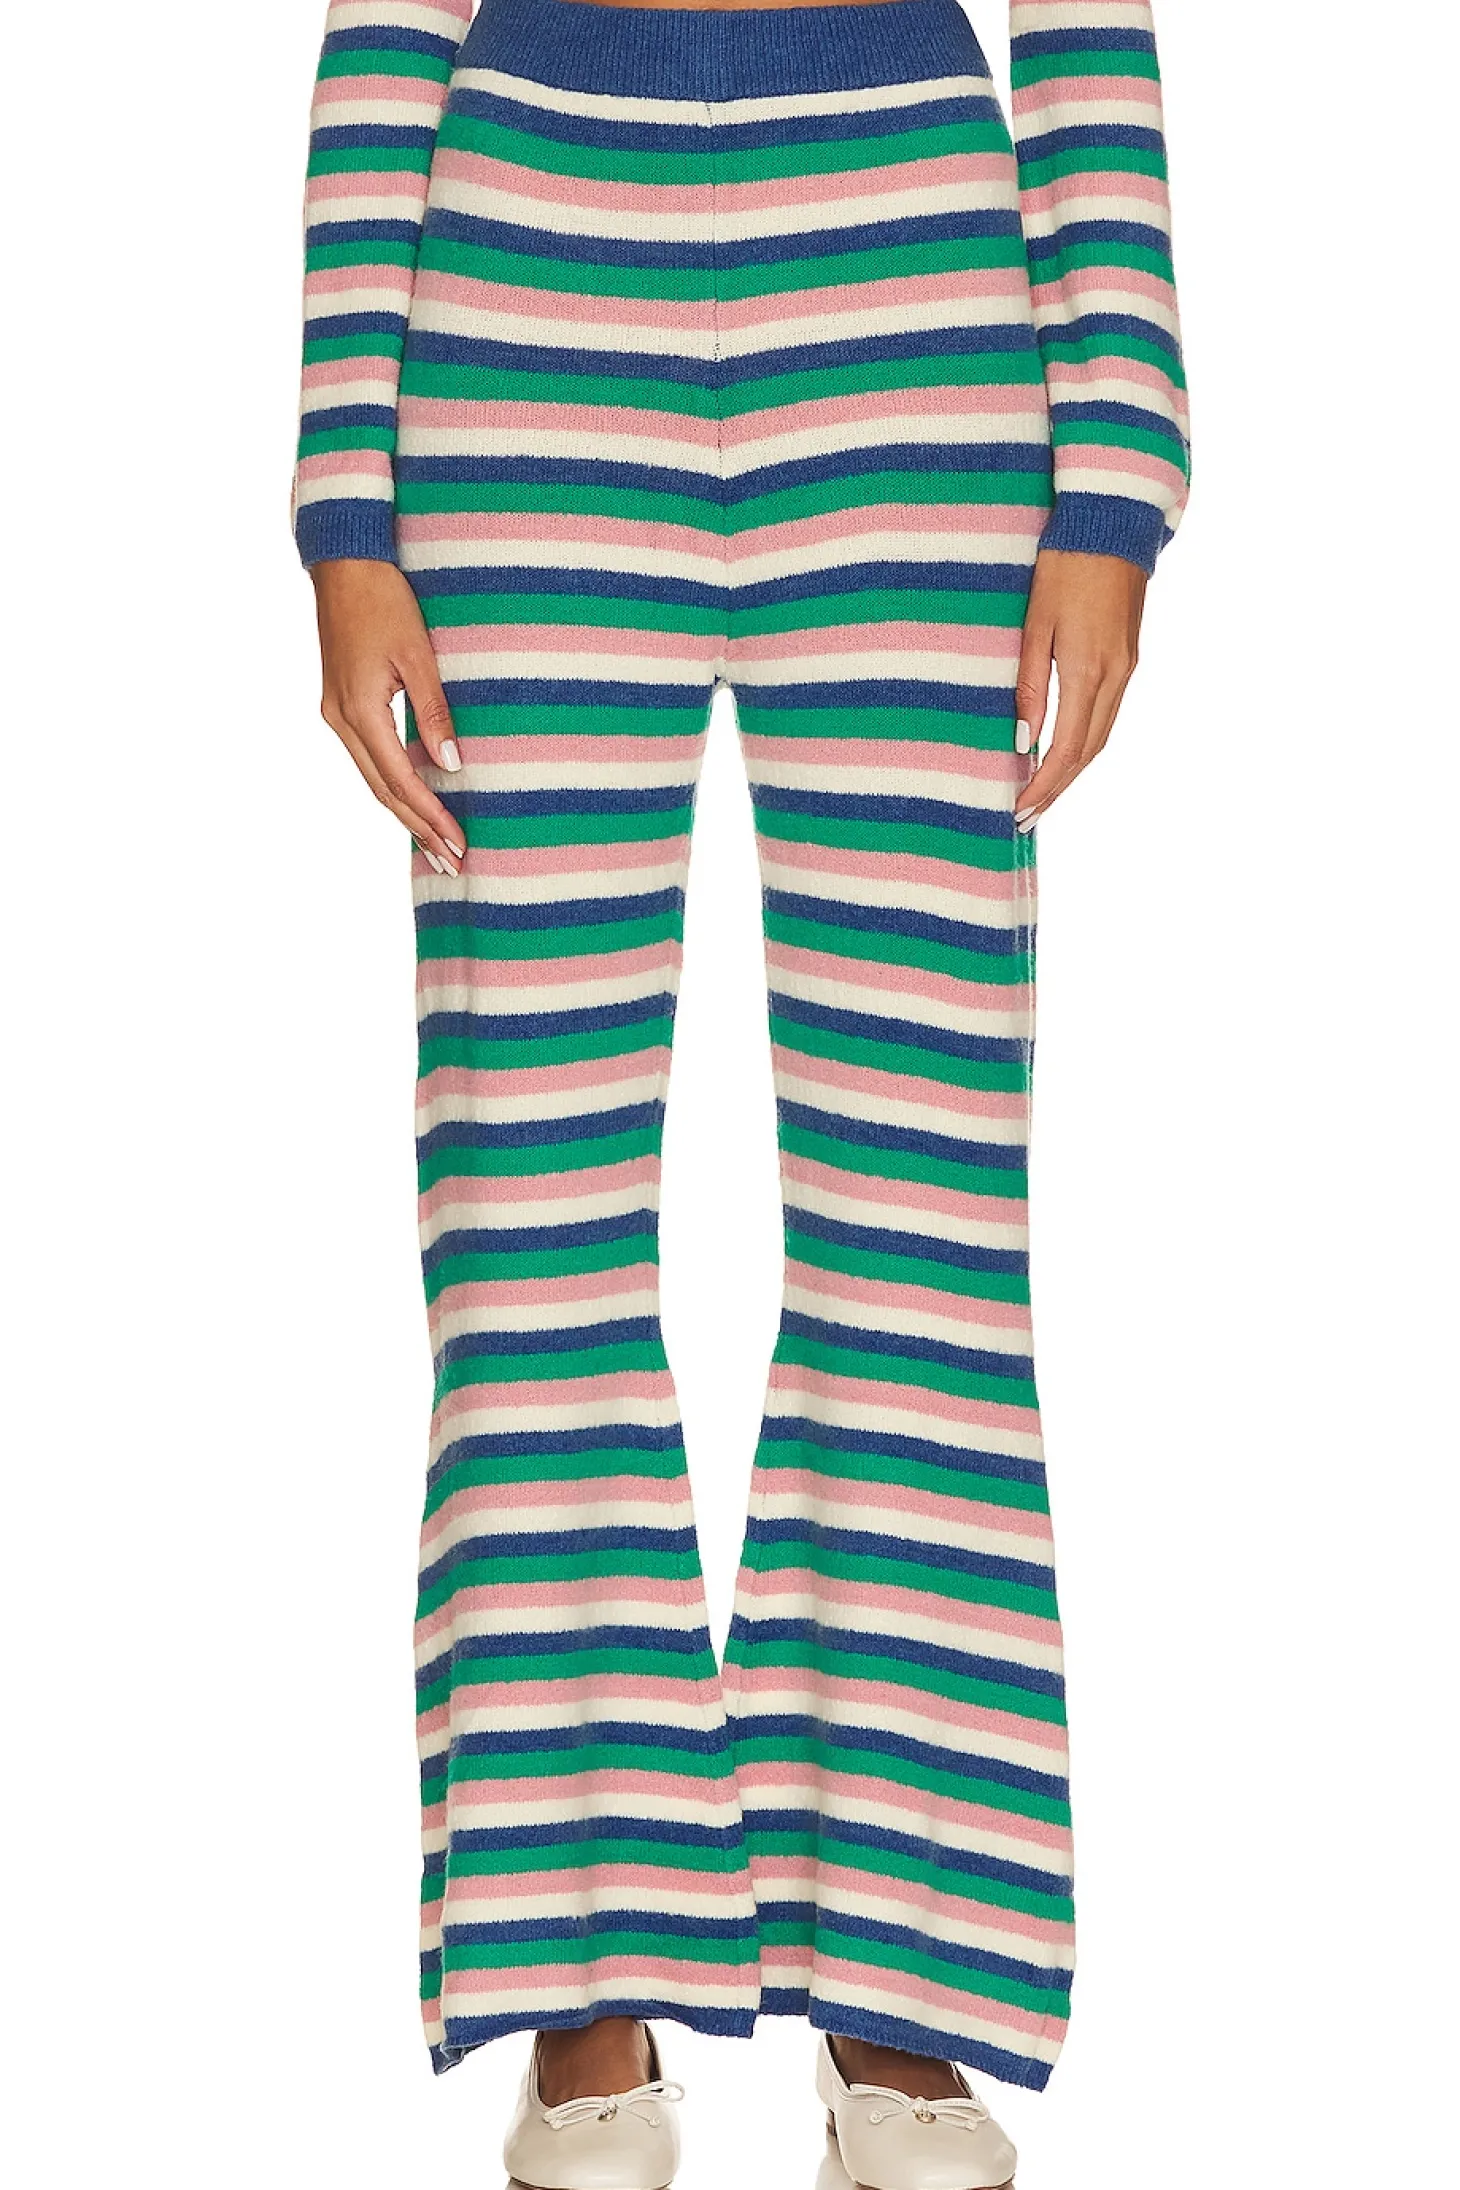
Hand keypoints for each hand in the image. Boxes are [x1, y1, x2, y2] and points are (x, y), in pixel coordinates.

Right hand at [312, 558, 465, 874]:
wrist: (344, 561)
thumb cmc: (384, 599)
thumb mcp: (418, 654)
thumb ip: (435, 711)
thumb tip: (452, 766)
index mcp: (358, 710)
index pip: (400, 780)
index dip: (431, 816)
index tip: (458, 844)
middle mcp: (341, 719)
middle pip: (383, 791)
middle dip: (419, 829)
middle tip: (452, 864)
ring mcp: (336, 713)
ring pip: (374, 779)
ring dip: (406, 813)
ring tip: (437, 845)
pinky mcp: (341, 704)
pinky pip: (369, 758)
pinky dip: (393, 785)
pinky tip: (414, 802)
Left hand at [1013, 549, 1146, 828]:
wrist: (1113, 524)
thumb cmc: (1065, 565)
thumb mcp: (1036, 623)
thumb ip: (1029, 685)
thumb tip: (1024, 740)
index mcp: (1088, 670)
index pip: (1066, 748)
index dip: (1043, 785)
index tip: (1018, 810)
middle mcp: (1115, 676)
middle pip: (1088, 752)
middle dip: (1057, 789)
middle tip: (1026, 818)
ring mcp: (1127, 668)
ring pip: (1101, 736)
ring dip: (1072, 771)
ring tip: (1042, 795)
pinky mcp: (1128, 658)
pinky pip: (1107, 714)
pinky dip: (1084, 742)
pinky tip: (1063, 752)